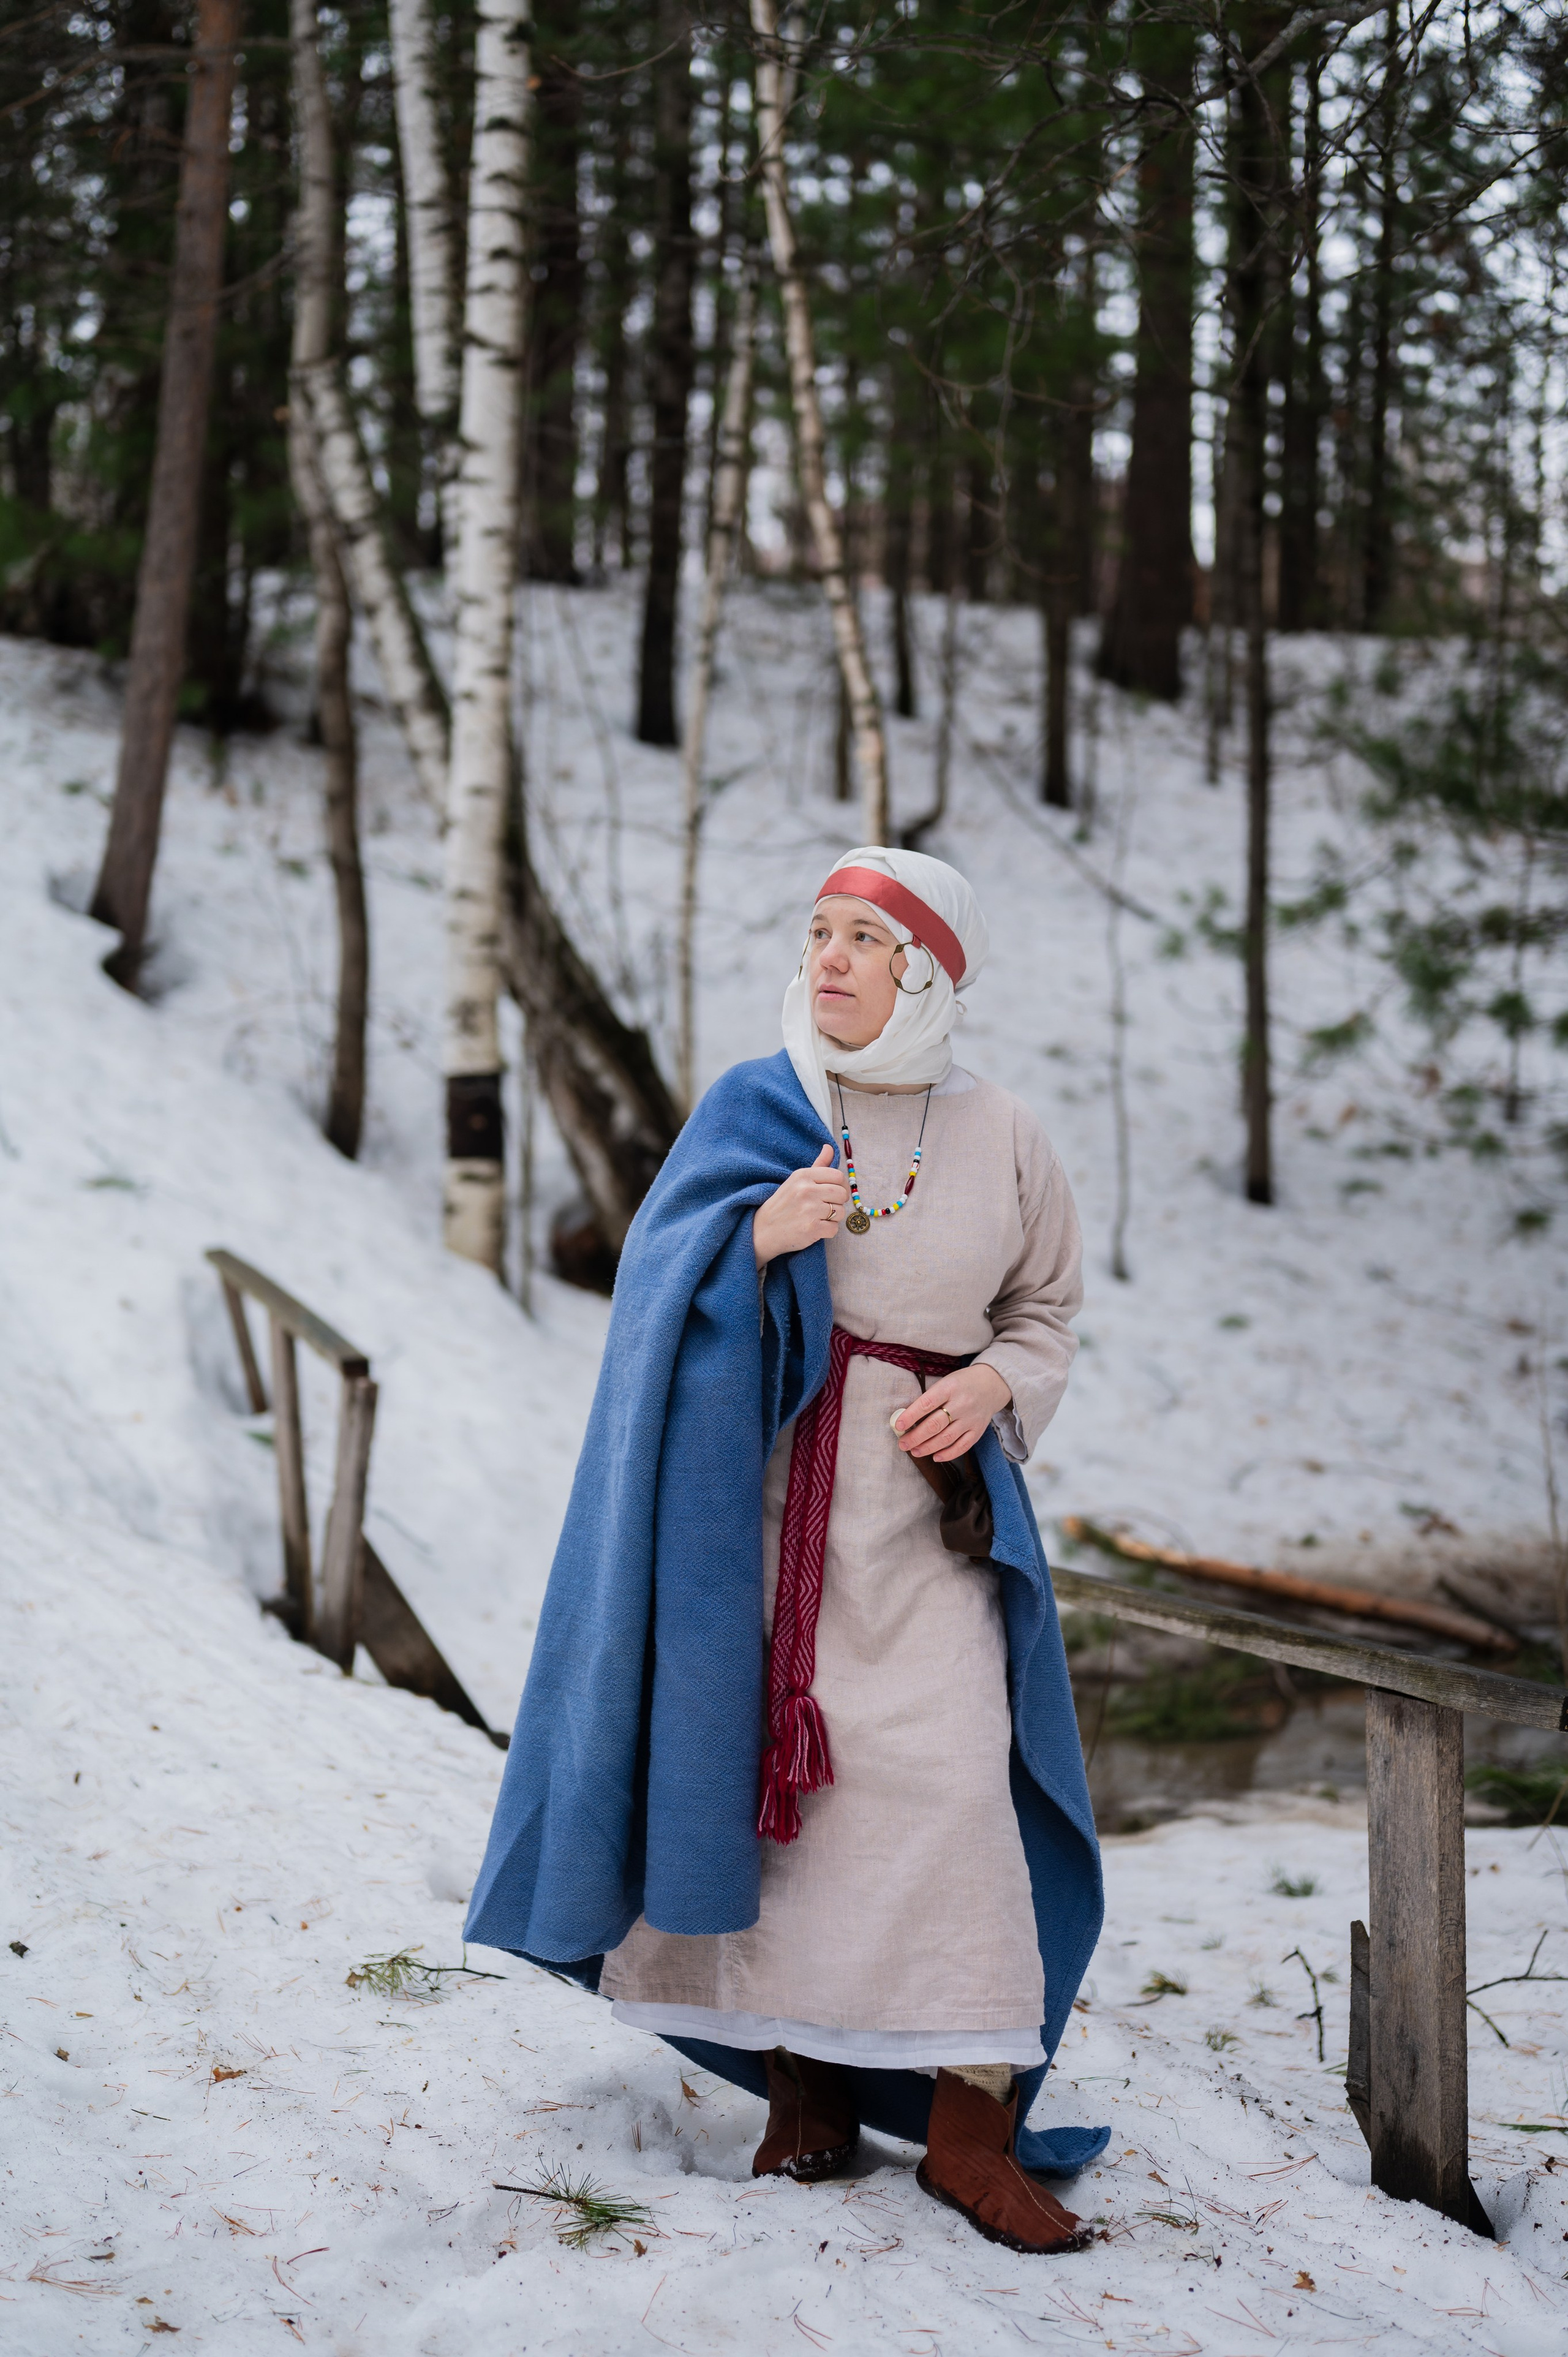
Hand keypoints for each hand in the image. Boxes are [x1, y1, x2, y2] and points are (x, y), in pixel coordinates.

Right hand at [753, 1144, 850, 1264]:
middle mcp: (806, 1190)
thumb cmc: (783, 1204)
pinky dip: (827, 1231)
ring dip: (832, 1218)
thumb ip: (817, 1164)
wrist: (763, 1230)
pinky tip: (814, 1228)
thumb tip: (829, 1147)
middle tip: (824, 1207)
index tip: (833, 1193)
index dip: (840, 1186)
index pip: (838, 1176)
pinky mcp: (812, 1228)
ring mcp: (809, 1210)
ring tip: (816, 1217)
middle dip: (837, 1203)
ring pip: (840, 1212)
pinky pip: (834, 1229)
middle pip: (842, 1194)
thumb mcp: (796, 1180)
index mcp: (803, 1175)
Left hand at [891, 1364, 1010, 1461]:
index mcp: (950, 1387)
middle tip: (903, 1444)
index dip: (911, 1415)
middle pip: (935, 1424)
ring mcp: (971, 1418)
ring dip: (928, 1447)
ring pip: (947, 1438)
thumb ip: (930, 1399)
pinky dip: (948, 1454)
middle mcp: (962, 1403)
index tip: (898, 1425)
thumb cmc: (961, 1384)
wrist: (991, 1384)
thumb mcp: (945, 1382)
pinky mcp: (978, 1430)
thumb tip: (907, 1419)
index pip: (927, 1403)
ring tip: (914, 1451)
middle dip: (916, 1437)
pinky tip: (935, 1457)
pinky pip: (962, 1446)